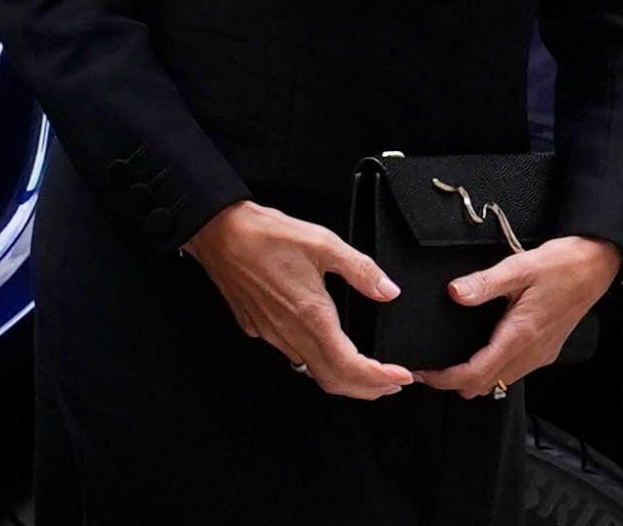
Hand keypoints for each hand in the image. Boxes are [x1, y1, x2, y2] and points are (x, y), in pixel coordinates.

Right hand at [183, 200, 413, 399]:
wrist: (220, 234)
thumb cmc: (267, 236)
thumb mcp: (323, 242)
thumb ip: (360, 268)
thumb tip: (388, 290)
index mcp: (311, 316)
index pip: (350, 367)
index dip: (379, 379)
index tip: (401, 378)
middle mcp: (291, 334)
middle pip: (333, 381)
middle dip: (367, 388)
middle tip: (392, 382)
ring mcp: (273, 335)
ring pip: (312, 371)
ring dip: (344, 378)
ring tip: (367, 370)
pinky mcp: (259, 329)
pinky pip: (293, 355)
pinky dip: (318, 362)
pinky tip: (327, 345)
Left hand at [415, 235, 621, 398]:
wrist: (596, 265)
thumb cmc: (562, 264)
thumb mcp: (520, 267)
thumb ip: (485, 282)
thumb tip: (454, 293)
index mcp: (520, 335)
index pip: (476, 374)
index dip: (446, 378)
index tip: (424, 373)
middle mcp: (531, 352)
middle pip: (485, 384)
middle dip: (455, 382)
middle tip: (431, 368)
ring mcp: (540, 354)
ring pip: (500, 381)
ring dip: (475, 377)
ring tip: (451, 360)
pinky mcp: (546, 350)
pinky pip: (515, 371)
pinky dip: (493, 369)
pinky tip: (484, 350)